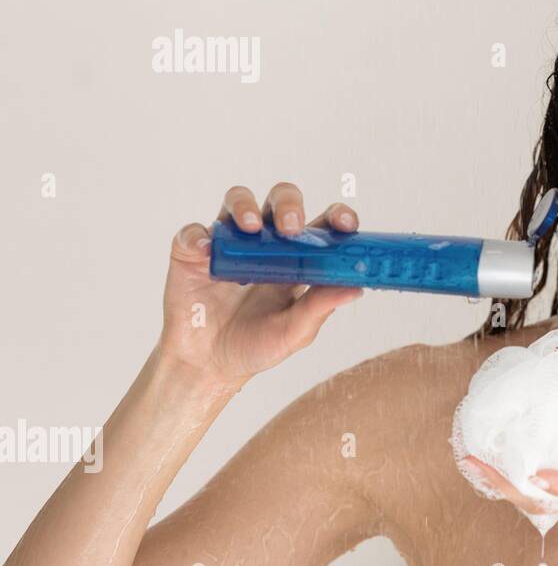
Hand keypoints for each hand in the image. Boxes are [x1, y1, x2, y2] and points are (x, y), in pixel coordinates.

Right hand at [158, 181, 362, 389]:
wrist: (209, 365)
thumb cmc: (257, 345)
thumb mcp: (294, 332)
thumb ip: (320, 308)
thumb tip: (357, 288)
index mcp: (298, 258)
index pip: (322, 224)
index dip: (337, 216)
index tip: (345, 223)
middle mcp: (265, 242)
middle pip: (282, 201)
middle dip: (289, 204)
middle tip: (291, 228)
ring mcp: (229, 243)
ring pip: (238, 200)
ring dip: (246, 206)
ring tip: (251, 228)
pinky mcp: (193, 252)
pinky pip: (194, 232)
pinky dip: (199, 235)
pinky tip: (206, 250)